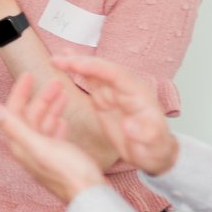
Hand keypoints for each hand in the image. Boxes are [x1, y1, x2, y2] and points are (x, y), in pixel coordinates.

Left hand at [0, 73, 107, 202]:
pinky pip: (53, 136)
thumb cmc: (69, 172)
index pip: (15, 112)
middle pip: (31, 116)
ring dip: (51, 108)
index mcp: (21, 145)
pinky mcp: (57, 159)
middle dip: (42, 97)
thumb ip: (15, 127)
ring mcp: (43, 155)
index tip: (29, 74)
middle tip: (56, 81)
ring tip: (63, 94)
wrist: (90, 195)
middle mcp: (29, 150)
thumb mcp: (40, 145)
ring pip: (43, 125)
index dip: (20, 92)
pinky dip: (56, 124)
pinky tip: (63, 120)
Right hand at [53, 52, 179, 176]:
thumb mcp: (154, 146)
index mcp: (139, 94)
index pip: (116, 74)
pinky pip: (90, 80)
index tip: (77, 64)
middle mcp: (127, 88)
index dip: (96, 67)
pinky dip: (77, 71)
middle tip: (58, 59)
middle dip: (81, 62)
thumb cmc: (156, 149)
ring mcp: (115, 92)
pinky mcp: (105, 98)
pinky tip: (65, 64)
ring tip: (55, 58)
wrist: (154, 153)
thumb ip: (145, 135)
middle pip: (103, 68)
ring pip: (94, 71)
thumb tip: (129, 125)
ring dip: (76, 63)